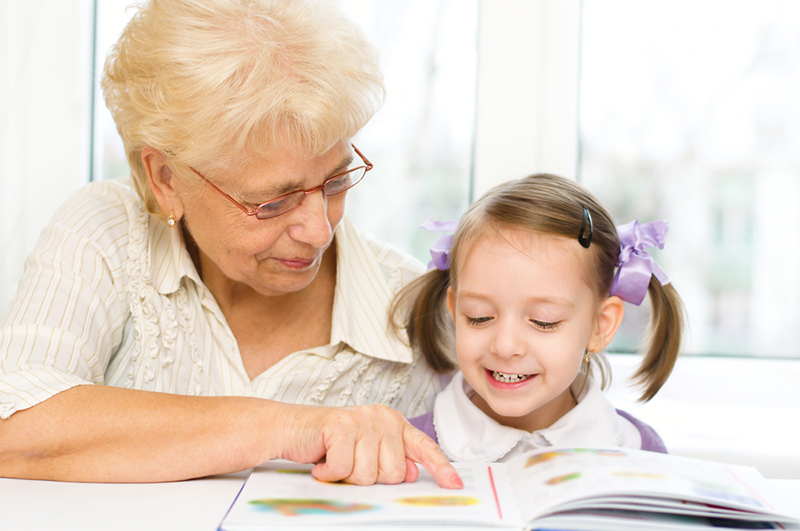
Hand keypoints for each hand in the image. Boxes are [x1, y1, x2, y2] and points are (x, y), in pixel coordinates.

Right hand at [276, 404, 462, 488]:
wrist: (293, 429)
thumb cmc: (330, 443)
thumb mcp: (366, 453)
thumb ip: (390, 460)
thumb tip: (410, 473)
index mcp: (394, 423)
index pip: (423, 447)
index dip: (440, 468)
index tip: (455, 485)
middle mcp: (382, 418)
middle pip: (393, 472)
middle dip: (368, 477)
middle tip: (350, 463)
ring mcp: (363, 421)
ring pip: (368, 475)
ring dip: (347, 476)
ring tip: (336, 459)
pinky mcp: (341, 426)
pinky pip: (343, 469)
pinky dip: (328, 472)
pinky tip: (322, 460)